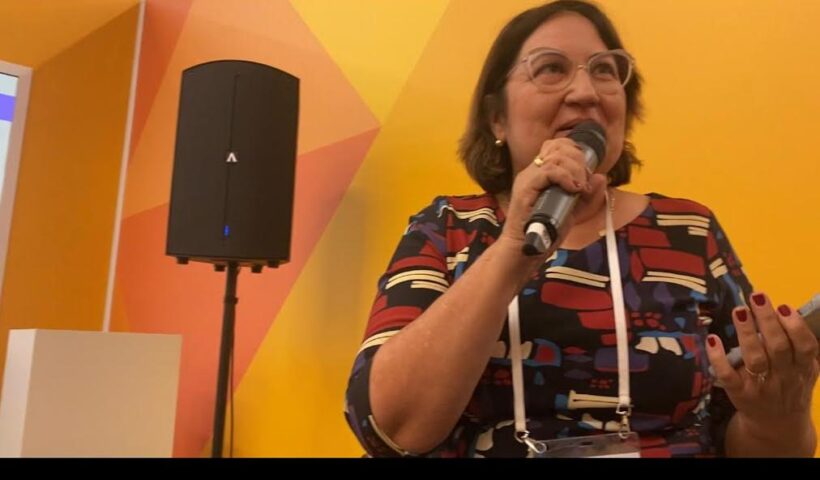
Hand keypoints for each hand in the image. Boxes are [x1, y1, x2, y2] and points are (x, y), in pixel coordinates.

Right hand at [499, 138, 606, 250]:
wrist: (524, 249)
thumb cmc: (545, 232)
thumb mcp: (573, 211)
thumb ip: (588, 196)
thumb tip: (601, 176)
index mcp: (539, 173)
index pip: (555, 145)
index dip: (574, 149)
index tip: (586, 168)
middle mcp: (532, 171)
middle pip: (557, 147)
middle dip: (578, 160)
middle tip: (585, 181)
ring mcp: (528, 179)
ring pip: (555, 158)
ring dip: (575, 170)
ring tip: (580, 187)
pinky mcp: (526, 189)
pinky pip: (548, 172)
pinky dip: (565, 178)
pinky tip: (574, 189)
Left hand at [706, 292, 818, 439]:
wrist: (777, 427)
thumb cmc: (790, 388)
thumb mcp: (806, 370)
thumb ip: (802, 347)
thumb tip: (789, 311)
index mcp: (802, 368)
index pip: (804, 347)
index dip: (795, 327)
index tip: (784, 306)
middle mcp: (783, 377)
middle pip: (777, 347)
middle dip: (768, 321)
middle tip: (757, 296)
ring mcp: (760, 386)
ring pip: (754, 358)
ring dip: (747, 333)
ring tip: (740, 311)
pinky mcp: (738, 393)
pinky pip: (728, 375)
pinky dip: (719, 358)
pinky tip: (712, 339)